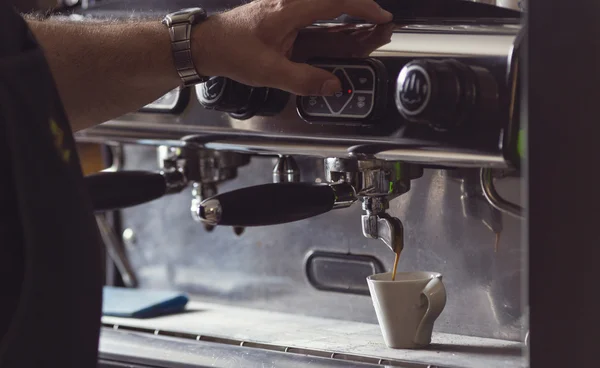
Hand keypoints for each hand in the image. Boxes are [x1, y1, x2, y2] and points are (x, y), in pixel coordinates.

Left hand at [192, 0, 392, 95]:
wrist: (206, 44)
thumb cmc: (230, 50)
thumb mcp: (268, 71)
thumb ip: (303, 80)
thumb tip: (331, 85)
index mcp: (289, 9)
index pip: (335, 1)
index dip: (363, 7)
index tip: (381, 17)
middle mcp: (289, 3)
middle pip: (334, 1)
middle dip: (361, 12)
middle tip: (381, 25)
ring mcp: (285, 7)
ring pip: (325, 8)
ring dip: (348, 17)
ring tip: (368, 30)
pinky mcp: (282, 16)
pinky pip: (315, 15)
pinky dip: (333, 22)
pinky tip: (341, 33)